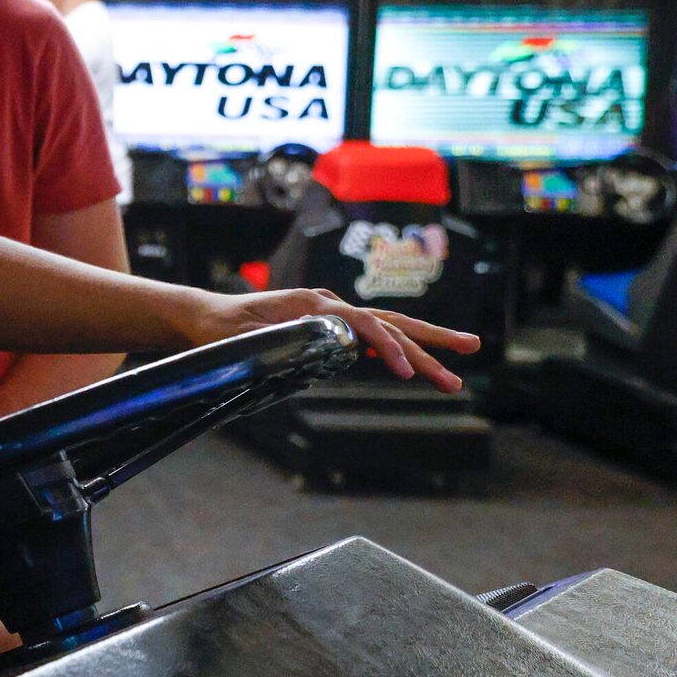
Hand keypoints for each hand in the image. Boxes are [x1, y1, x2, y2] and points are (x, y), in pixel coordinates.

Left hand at [181, 287, 480, 392]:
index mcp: (312, 305)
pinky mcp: (329, 326)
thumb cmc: (220, 330)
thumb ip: (276, 339)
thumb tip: (309, 344)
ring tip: (460, 360)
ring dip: (425, 345)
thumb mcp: (244, 337)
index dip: (388, 346)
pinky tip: (420, 363)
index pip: (363, 324)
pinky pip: (372, 336)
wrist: (205, 318)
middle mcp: (327, 305)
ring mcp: (331, 315)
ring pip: (387, 327)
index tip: (406, 371)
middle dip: (431, 340)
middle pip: (389, 321)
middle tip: (471, 349)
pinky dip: (399, 348)